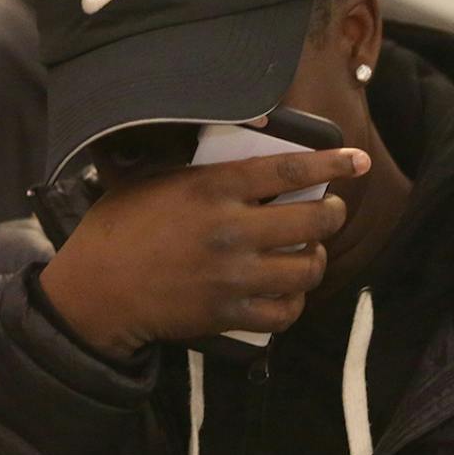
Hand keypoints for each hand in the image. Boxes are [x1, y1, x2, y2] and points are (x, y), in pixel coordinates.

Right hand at [37, 148, 366, 360]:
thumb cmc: (120, 226)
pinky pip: (285, 312)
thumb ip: (197, 164)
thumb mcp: (152, 177)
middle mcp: (231, 230)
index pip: (289, 170)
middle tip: (329, 210)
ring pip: (306, 269)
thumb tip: (236, 140)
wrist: (97, 290)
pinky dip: (294, 302)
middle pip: (313, 221)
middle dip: (332, 214)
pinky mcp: (229, 315)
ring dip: (316, 258)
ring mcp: (233, 276)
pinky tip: (288, 291)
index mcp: (213, 188)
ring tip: (310, 251)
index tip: (356, 160)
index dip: (331, 163)